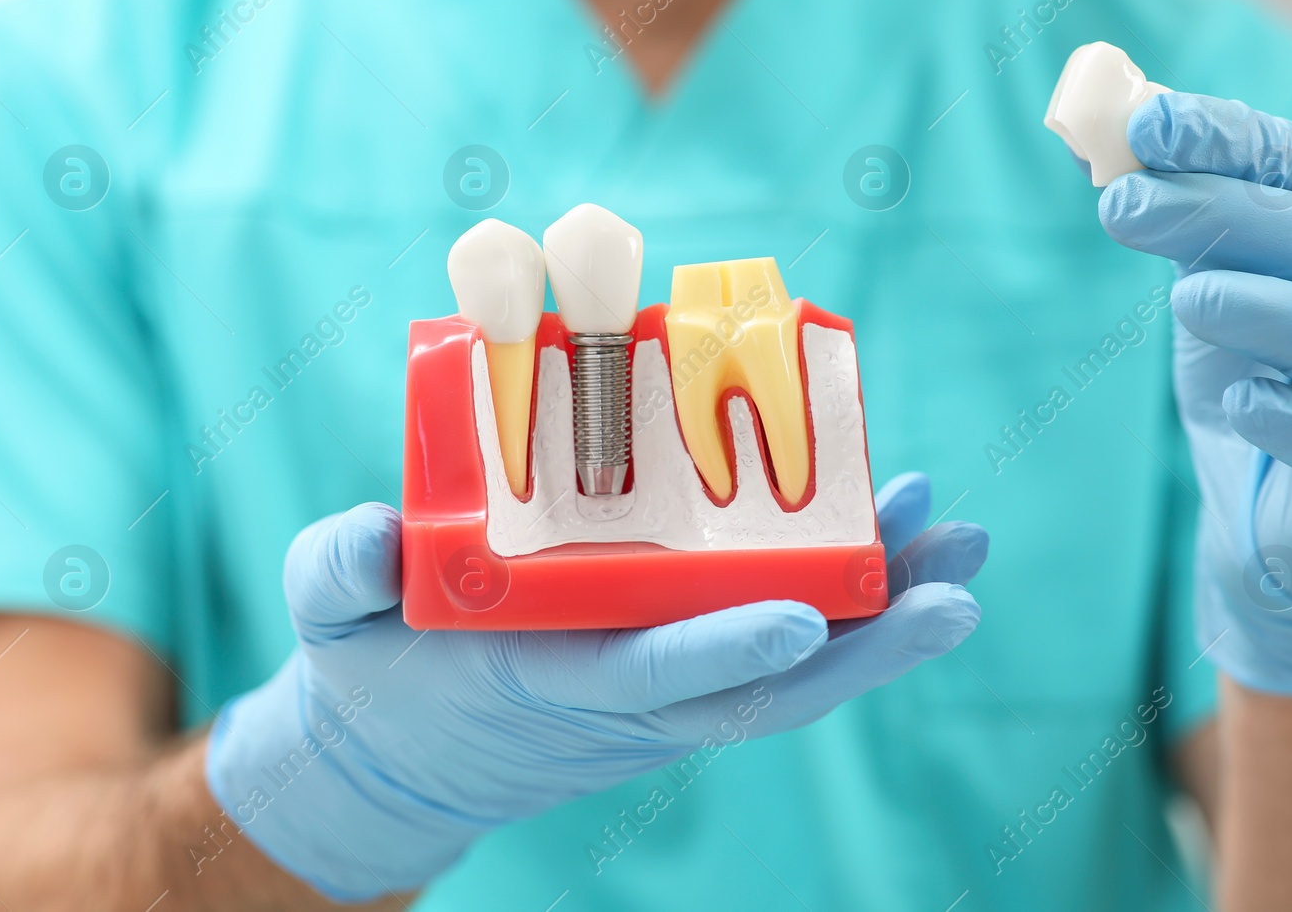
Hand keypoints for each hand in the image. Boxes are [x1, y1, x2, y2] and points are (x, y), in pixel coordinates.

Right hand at [204, 473, 986, 899]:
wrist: (407, 756)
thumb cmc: (377, 667)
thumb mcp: (331, 615)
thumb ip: (338, 569)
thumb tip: (370, 536)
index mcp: (548, 679)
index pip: (646, 675)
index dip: (724, 651)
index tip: (807, 618)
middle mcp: (628, 698)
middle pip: (765, 690)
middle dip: (866, 646)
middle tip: (957, 588)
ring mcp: (664, 691)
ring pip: (792, 672)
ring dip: (881, 617)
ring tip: (961, 546)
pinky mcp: (678, 670)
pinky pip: (776, 646)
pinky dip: (847, 600)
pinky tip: (898, 540)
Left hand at [1098, 92, 1291, 695]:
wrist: (1273, 522)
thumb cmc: (1262, 377)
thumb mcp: (1216, 282)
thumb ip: (1186, 212)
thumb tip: (1114, 127)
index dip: (1237, 141)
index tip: (1147, 123)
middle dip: (1236, 215)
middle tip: (1125, 206)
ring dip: (1287, 311)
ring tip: (1188, 297)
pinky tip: (1245, 401)